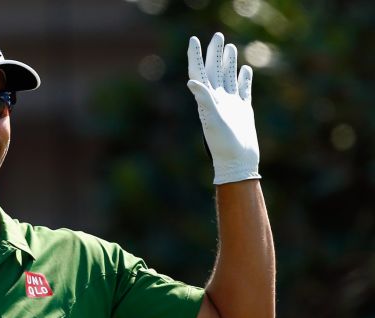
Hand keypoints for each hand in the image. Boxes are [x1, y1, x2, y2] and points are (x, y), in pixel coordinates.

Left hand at [187, 32, 261, 184]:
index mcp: (207, 99)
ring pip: (229, 77)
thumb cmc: (223, 144)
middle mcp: (217, 99)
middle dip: (214, 53)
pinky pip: (244, 89)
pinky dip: (244, 79)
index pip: (199, 72)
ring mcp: (231, 104)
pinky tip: (245, 69)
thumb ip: (204, 99)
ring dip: (228, 62)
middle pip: (214, 70)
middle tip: (217, 35)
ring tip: (229, 46)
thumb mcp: (212, 120)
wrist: (238, 161)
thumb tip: (191, 81)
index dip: (195, 56)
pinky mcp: (243, 110)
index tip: (193, 40)